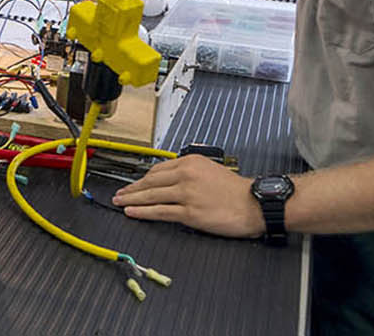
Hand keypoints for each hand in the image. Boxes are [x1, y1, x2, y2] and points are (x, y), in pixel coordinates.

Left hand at [111, 155, 264, 236]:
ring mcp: (186, 194)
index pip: (158, 169)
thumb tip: (169, 180)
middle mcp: (186, 175)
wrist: (254, 204)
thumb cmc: (236, 190)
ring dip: (132, 199)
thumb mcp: (211, 170)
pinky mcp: (189, 213)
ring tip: (120, 203)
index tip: (133, 183)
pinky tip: (132, 212)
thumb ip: (190, 172)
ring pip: (151, 196)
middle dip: (132, 188)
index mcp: (191, 162)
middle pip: (150, 181)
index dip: (142, 178)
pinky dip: (143, 212)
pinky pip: (160, 212)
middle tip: (119, 193)